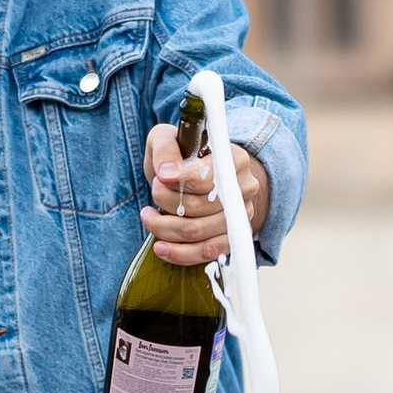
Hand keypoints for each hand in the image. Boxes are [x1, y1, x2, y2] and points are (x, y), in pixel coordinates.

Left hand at [143, 124, 267, 264]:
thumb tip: (166, 173)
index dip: (178, 180)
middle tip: (154, 192)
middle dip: (166, 202)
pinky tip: (160, 246)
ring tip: (149, 216)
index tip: (159, 178)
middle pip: (198, 206)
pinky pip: (206, 253)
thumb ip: (166, 149)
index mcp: (234, 159)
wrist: (202, 176)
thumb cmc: (183, 155)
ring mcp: (240, 217)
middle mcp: (243, 189)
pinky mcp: (231, 238)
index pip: (205, 177)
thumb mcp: (169, 138)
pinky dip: (179, 253)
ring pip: (197, 232)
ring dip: (165, 228)